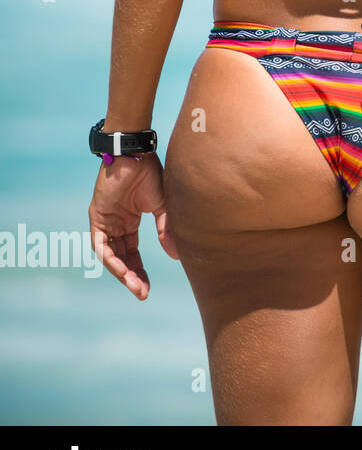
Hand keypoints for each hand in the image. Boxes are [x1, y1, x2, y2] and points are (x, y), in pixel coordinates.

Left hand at [89, 153, 177, 299]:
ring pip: (110, 255)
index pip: (133, 253)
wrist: (135, 156)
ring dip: (122, 272)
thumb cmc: (151, 175)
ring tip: (135, 287)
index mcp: (130, 221)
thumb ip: (166, 230)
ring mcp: (105, 222)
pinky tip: (122, 270)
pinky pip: (101, 245)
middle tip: (142, 293)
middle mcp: (116, 224)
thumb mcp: (163, 207)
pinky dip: (111, 258)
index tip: (148, 288)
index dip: (140, 270)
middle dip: (132, 277)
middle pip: (122, 258)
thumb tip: (177, 256)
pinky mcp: (97, 218)